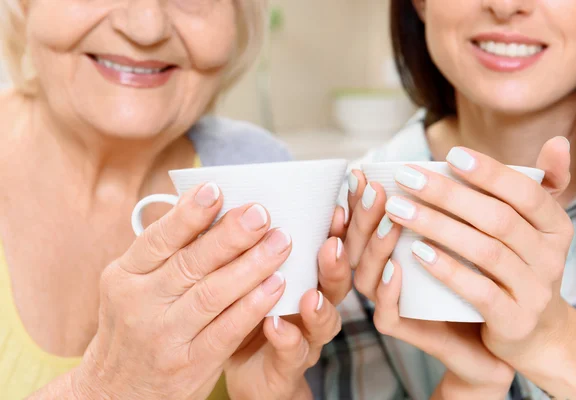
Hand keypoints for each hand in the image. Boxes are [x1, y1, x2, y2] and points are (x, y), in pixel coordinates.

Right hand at [73, 183, 291, 399]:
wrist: (116, 390)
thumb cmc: (133, 325)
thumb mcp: (131, 285)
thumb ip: (162, 253)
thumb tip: (204, 207)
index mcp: (124, 276)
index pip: (158, 239)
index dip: (188, 214)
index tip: (216, 190)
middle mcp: (140, 303)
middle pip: (191, 263)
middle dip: (231, 235)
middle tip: (261, 214)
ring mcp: (164, 336)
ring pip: (213, 293)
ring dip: (252, 265)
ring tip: (281, 242)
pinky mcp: (189, 363)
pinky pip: (226, 329)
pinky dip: (253, 305)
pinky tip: (276, 285)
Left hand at [226, 213, 351, 399]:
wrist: (231, 364)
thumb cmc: (241, 307)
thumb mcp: (246, 270)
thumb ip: (251, 242)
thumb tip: (244, 199)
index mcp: (305, 275)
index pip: (328, 248)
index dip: (340, 231)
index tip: (340, 207)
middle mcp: (313, 304)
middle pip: (337, 282)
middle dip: (339, 263)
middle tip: (332, 244)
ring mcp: (305, 336)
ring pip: (325, 321)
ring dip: (320, 307)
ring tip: (310, 295)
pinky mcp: (287, 365)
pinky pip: (293, 353)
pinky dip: (287, 339)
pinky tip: (275, 326)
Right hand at [345, 171, 514, 394]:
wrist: (503, 331)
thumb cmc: (487, 275)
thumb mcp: (479, 234)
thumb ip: (472, 201)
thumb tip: (481, 154)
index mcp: (392, 250)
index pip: (366, 223)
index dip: (359, 200)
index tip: (363, 173)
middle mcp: (386, 274)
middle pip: (359, 245)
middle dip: (363, 216)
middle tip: (375, 189)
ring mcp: (393, 302)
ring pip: (367, 276)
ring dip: (375, 247)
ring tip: (389, 221)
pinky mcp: (406, 329)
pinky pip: (387, 313)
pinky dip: (389, 292)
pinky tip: (397, 269)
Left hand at [384, 136, 571, 367]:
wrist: (533, 333)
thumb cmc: (520, 267)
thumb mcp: (535, 228)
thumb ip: (538, 187)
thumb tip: (557, 140)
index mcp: (555, 227)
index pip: (526, 192)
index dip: (490, 172)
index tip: (451, 155)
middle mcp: (551, 257)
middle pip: (497, 218)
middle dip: (448, 194)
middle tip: (406, 178)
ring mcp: (534, 291)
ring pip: (485, 252)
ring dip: (437, 226)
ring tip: (398, 209)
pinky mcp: (514, 321)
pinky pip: (480, 292)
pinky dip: (448, 270)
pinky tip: (417, 253)